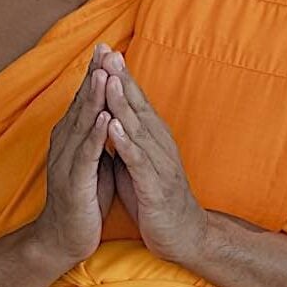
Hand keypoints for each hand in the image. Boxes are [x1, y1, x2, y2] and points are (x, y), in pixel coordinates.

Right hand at [30, 44, 114, 267]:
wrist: (63, 240)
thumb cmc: (83, 200)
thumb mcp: (93, 162)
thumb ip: (97, 139)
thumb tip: (111, 115)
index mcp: (70, 139)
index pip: (83, 100)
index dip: (95, 74)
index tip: (107, 48)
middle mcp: (64, 145)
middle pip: (80, 104)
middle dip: (94, 75)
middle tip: (104, 48)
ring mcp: (66, 163)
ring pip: (81, 124)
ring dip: (93, 99)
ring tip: (104, 73)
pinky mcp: (73, 183)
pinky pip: (85, 155)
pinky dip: (95, 135)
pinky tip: (105, 118)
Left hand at [100, 51, 208, 265]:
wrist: (183, 237)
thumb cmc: (155, 198)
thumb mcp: (136, 162)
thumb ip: (125, 138)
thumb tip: (107, 115)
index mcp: (153, 137)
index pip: (135, 99)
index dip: (120, 75)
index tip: (104, 50)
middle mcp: (159, 144)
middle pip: (138, 105)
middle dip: (121, 78)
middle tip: (107, 52)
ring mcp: (160, 164)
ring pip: (139, 128)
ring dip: (123, 103)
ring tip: (109, 80)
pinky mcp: (156, 186)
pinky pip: (139, 161)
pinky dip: (126, 142)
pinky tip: (113, 127)